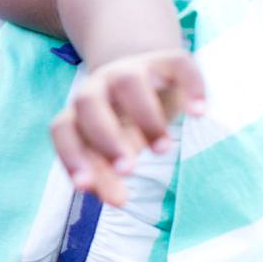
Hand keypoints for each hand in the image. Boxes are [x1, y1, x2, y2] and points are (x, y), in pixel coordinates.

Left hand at [51, 48, 204, 206]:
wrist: (147, 80)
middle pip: (88, 103)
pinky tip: (199, 113)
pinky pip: (178, 65)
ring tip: (163, 150)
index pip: (63, 130)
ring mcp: (131, 70)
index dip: (70, 157)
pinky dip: (191, 86)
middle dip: (106, 139)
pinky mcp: (166, 62)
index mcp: (78, 112)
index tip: (85, 186)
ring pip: (129, 82)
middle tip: (128, 170)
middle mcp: (98, 87)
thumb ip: (105, 174)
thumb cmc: (123, 125)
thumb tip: (112, 199)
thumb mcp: (111, 151)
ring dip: (145, 117)